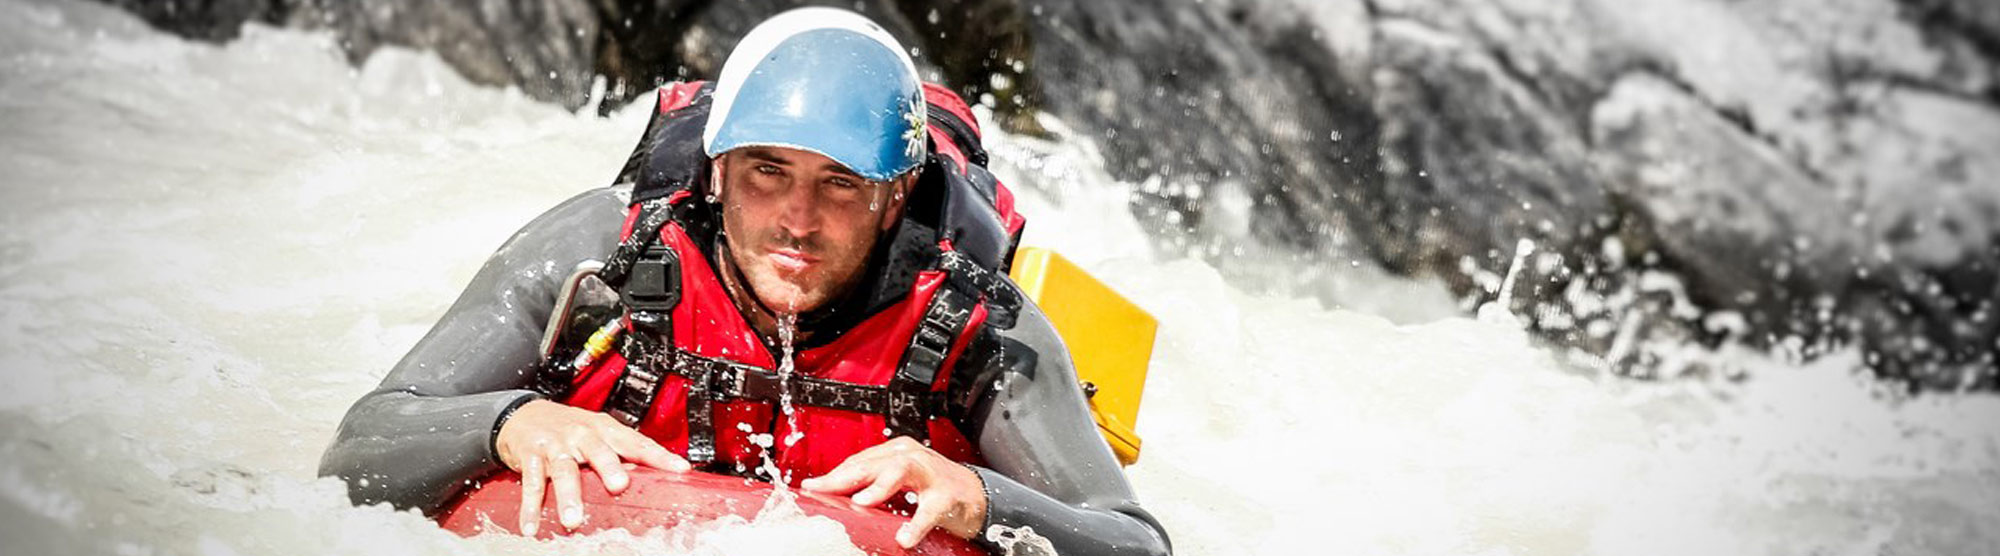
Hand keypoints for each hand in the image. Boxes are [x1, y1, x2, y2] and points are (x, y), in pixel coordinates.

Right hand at [494, 399, 689, 535]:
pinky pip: (531, 484)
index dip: (658, 455)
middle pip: (598, 450)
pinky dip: (530, 507)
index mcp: (604, 429)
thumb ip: (621, 455)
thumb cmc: (569, 429)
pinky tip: (532, 526)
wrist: (523, 415)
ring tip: (572, 520)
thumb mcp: (598, 434)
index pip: (636, 442)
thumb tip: (651, 479)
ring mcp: (555, 445)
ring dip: (568, 496)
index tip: (679, 469)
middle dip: (609, 467)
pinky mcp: (530, 456)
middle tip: (618, 485)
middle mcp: (581, 434)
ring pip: (563, 470)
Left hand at [799, 437, 987, 547]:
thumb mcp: (901, 480)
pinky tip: (904, 537)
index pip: (859, 461)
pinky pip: (929, 511)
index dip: (834, 474)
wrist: (977, 496)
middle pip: (872, 463)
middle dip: (844, 477)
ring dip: (878, 487)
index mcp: (898, 452)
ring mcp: (931, 474)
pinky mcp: (947, 497)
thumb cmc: (935, 488)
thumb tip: (837, 492)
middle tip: (821, 489)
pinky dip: (916, 525)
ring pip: (900, 472)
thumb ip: (874, 482)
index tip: (812, 486)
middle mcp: (912, 457)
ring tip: (861, 502)